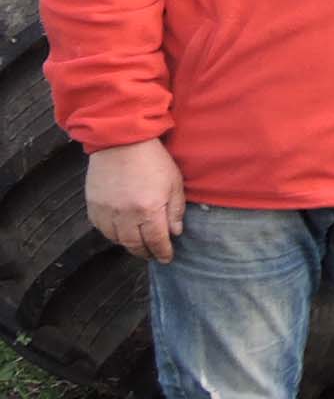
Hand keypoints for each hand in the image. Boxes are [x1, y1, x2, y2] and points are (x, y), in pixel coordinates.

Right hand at [85, 139, 185, 262]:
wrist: (120, 141)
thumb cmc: (152, 159)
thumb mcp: (174, 182)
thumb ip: (175, 210)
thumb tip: (175, 232)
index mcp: (149, 209)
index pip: (156, 241)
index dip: (162, 252)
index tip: (166, 258)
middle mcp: (125, 215)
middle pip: (134, 244)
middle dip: (145, 252)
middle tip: (153, 255)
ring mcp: (107, 211)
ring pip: (116, 239)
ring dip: (128, 245)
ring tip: (138, 245)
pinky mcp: (93, 205)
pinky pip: (101, 228)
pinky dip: (111, 234)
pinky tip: (120, 232)